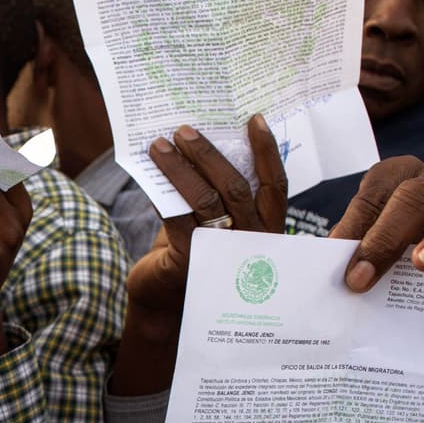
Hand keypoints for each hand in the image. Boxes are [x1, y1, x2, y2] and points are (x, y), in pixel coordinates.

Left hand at [135, 115, 286, 332]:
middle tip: (185, 130)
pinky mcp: (192, 262)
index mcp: (265, 228)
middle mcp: (251, 241)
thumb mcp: (207, 219)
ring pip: (206, 199)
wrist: (164, 302)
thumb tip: (192, 142)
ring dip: (180, 168)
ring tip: (159, 145)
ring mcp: (224, 253)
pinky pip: (178, 217)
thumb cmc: (188, 253)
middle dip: (209, 153)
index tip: (254, 119)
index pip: (275, 185)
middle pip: (237, 186)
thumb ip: (211, 189)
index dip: (267, 151)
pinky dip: (163, 194)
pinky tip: (149, 177)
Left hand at [331, 156, 423, 291]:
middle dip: (386, 237)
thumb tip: (315, 279)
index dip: (355, 229)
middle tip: (363, 279)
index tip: (341, 269)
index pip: (375, 193)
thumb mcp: (367, 257)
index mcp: (395, 180)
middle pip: (417, 194)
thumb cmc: (391, 261)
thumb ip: (348, 259)